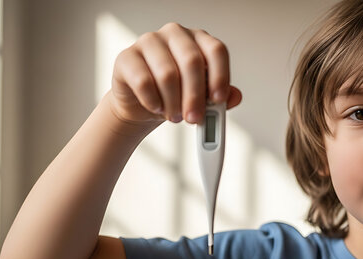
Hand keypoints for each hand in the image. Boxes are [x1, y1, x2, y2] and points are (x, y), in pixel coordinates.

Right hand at [106, 23, 241, 129]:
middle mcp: (175, 35)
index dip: (220, 76)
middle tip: (194, 119)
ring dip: (173, 103)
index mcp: (199, 40)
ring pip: (168, 73)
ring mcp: (149, 41)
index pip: (216, 50)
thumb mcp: (203, 98)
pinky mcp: (127, 56)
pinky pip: (143, 81)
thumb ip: (221, 97)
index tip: (218, 100)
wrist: (144, 106)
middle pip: (192, 61)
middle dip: (195, 96)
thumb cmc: (177, 96)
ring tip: (174, 116)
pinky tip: (156, 108)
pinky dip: (152, 101)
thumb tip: (234, 97)